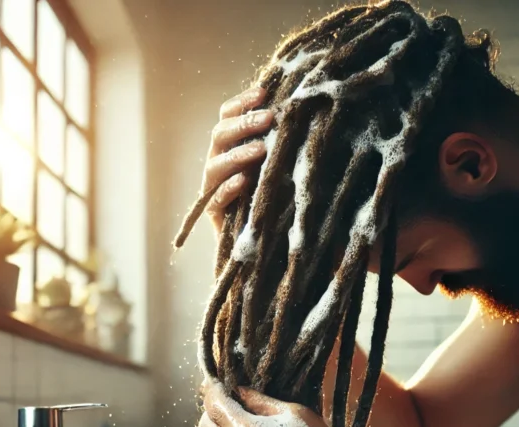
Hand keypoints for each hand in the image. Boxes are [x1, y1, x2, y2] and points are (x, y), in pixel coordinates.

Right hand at [201, 87, 273, 236]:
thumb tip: (306, 111)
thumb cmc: (275, 195)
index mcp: (230, 145)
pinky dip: (229, 188)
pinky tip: (244, 180)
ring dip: (238, 154)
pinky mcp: (214, 213)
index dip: (242, 102)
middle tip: (269, 118)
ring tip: (261, 150)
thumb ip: (281, 142)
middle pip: (220, 134)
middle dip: (244, 124)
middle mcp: (218, 162)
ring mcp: (213, 187)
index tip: (264, 93)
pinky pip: (216, 198)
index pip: (228, 115)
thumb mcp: (280, 163)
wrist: (264, 240)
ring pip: (215, 165)